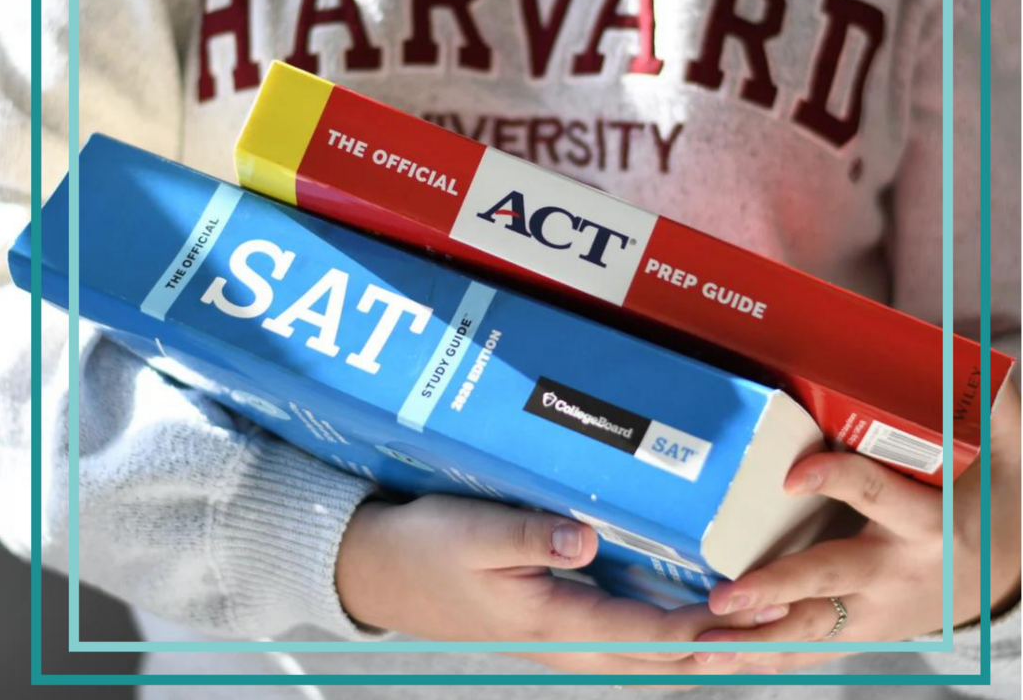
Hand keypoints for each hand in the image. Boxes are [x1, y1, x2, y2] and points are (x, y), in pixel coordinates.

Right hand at [336, 493, 783, 675]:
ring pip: (663, 650)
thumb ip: (530, 537)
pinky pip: (642, 633)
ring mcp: (573, 635)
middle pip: (673, 654)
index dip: (717, 623)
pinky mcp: (569, 619)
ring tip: (777, 617)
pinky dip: (688, 627)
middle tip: (803, 616)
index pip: (655, 632)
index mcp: (558, 622)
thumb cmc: (428, 551)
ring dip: (722, 639)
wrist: (385, 573)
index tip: (767, 602)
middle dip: (741, 641)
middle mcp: (575, 639)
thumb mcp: (472, 535)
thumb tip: (589, 538)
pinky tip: (712, 606)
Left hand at [693, 382, 1021, 672]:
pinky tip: (711, 659)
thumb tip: (990, 365)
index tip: (791, 475)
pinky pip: (805, 649)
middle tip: (725, 597)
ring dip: (752, 640)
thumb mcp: (1001, 458)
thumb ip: (994, 414)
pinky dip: (758, 657)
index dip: (834, 480)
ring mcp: (873, 610)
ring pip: (809, 630)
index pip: (873, 494)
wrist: (1001, 575)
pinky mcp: (856, 630)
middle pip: (829, 578)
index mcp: (921, 521)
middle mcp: (893, 572)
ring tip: (701, 645)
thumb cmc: (985, 506)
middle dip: (776, 588)